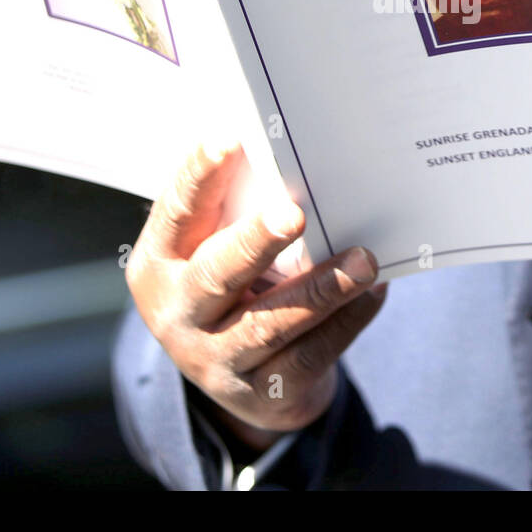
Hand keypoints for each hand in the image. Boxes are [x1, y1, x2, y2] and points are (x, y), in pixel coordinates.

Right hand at [124, 143, 387, 449]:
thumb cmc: (233, 288)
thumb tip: (285, 151)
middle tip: (294, 214)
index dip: (198, 176)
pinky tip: (373, 292)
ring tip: (363, 260)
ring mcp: (216, 360)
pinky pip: (310, 354)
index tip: (227, 138)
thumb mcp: (212, 252)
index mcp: (158, 266)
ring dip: (322, 289)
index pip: (176, 214)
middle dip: (256, 243)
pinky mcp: (263, 392)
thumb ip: (231, 212)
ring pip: (271, 325)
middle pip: (216, 276)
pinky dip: (346, 320)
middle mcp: (178, 315)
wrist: (244, 382)